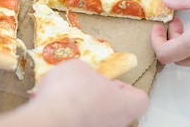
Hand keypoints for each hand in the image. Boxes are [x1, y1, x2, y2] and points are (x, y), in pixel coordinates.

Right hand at [29, 59, 148, 126]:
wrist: (50, 119)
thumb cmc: (72, 93)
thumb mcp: (79, 67)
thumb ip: (86, 72)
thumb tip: (82, 76)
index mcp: (124, 105)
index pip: (140, 99)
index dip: (126, 88)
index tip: (113, 81)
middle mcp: (115, 124)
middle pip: (115, 109)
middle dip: (100, 97)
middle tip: (86, 85)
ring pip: (96, 118)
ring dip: (83, 108)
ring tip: (65, 95)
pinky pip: (77, 122)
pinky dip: (69, 116)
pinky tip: (55, 107)